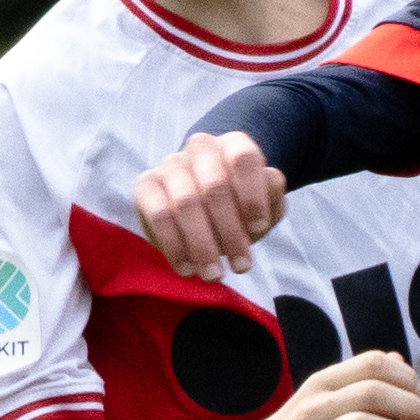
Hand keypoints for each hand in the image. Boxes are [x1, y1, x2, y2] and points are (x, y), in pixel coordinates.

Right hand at [135, 131, 285, 278]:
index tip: (259, 228)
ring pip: (186, 203)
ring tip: (215, 275)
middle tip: (241, 266)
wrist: (207, 209)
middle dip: (230, 232)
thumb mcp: (266, 203)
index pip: (244, 159)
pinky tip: (187, 269)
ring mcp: (171, 164)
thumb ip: (273, 192)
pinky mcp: (146, 185)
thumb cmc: (242, 206)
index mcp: (234, 144)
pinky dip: (175, 246)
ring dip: (202, 245)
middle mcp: (201, 148)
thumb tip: (271, 179)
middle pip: (215, 186)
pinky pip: (159, 215)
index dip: (253, 195)